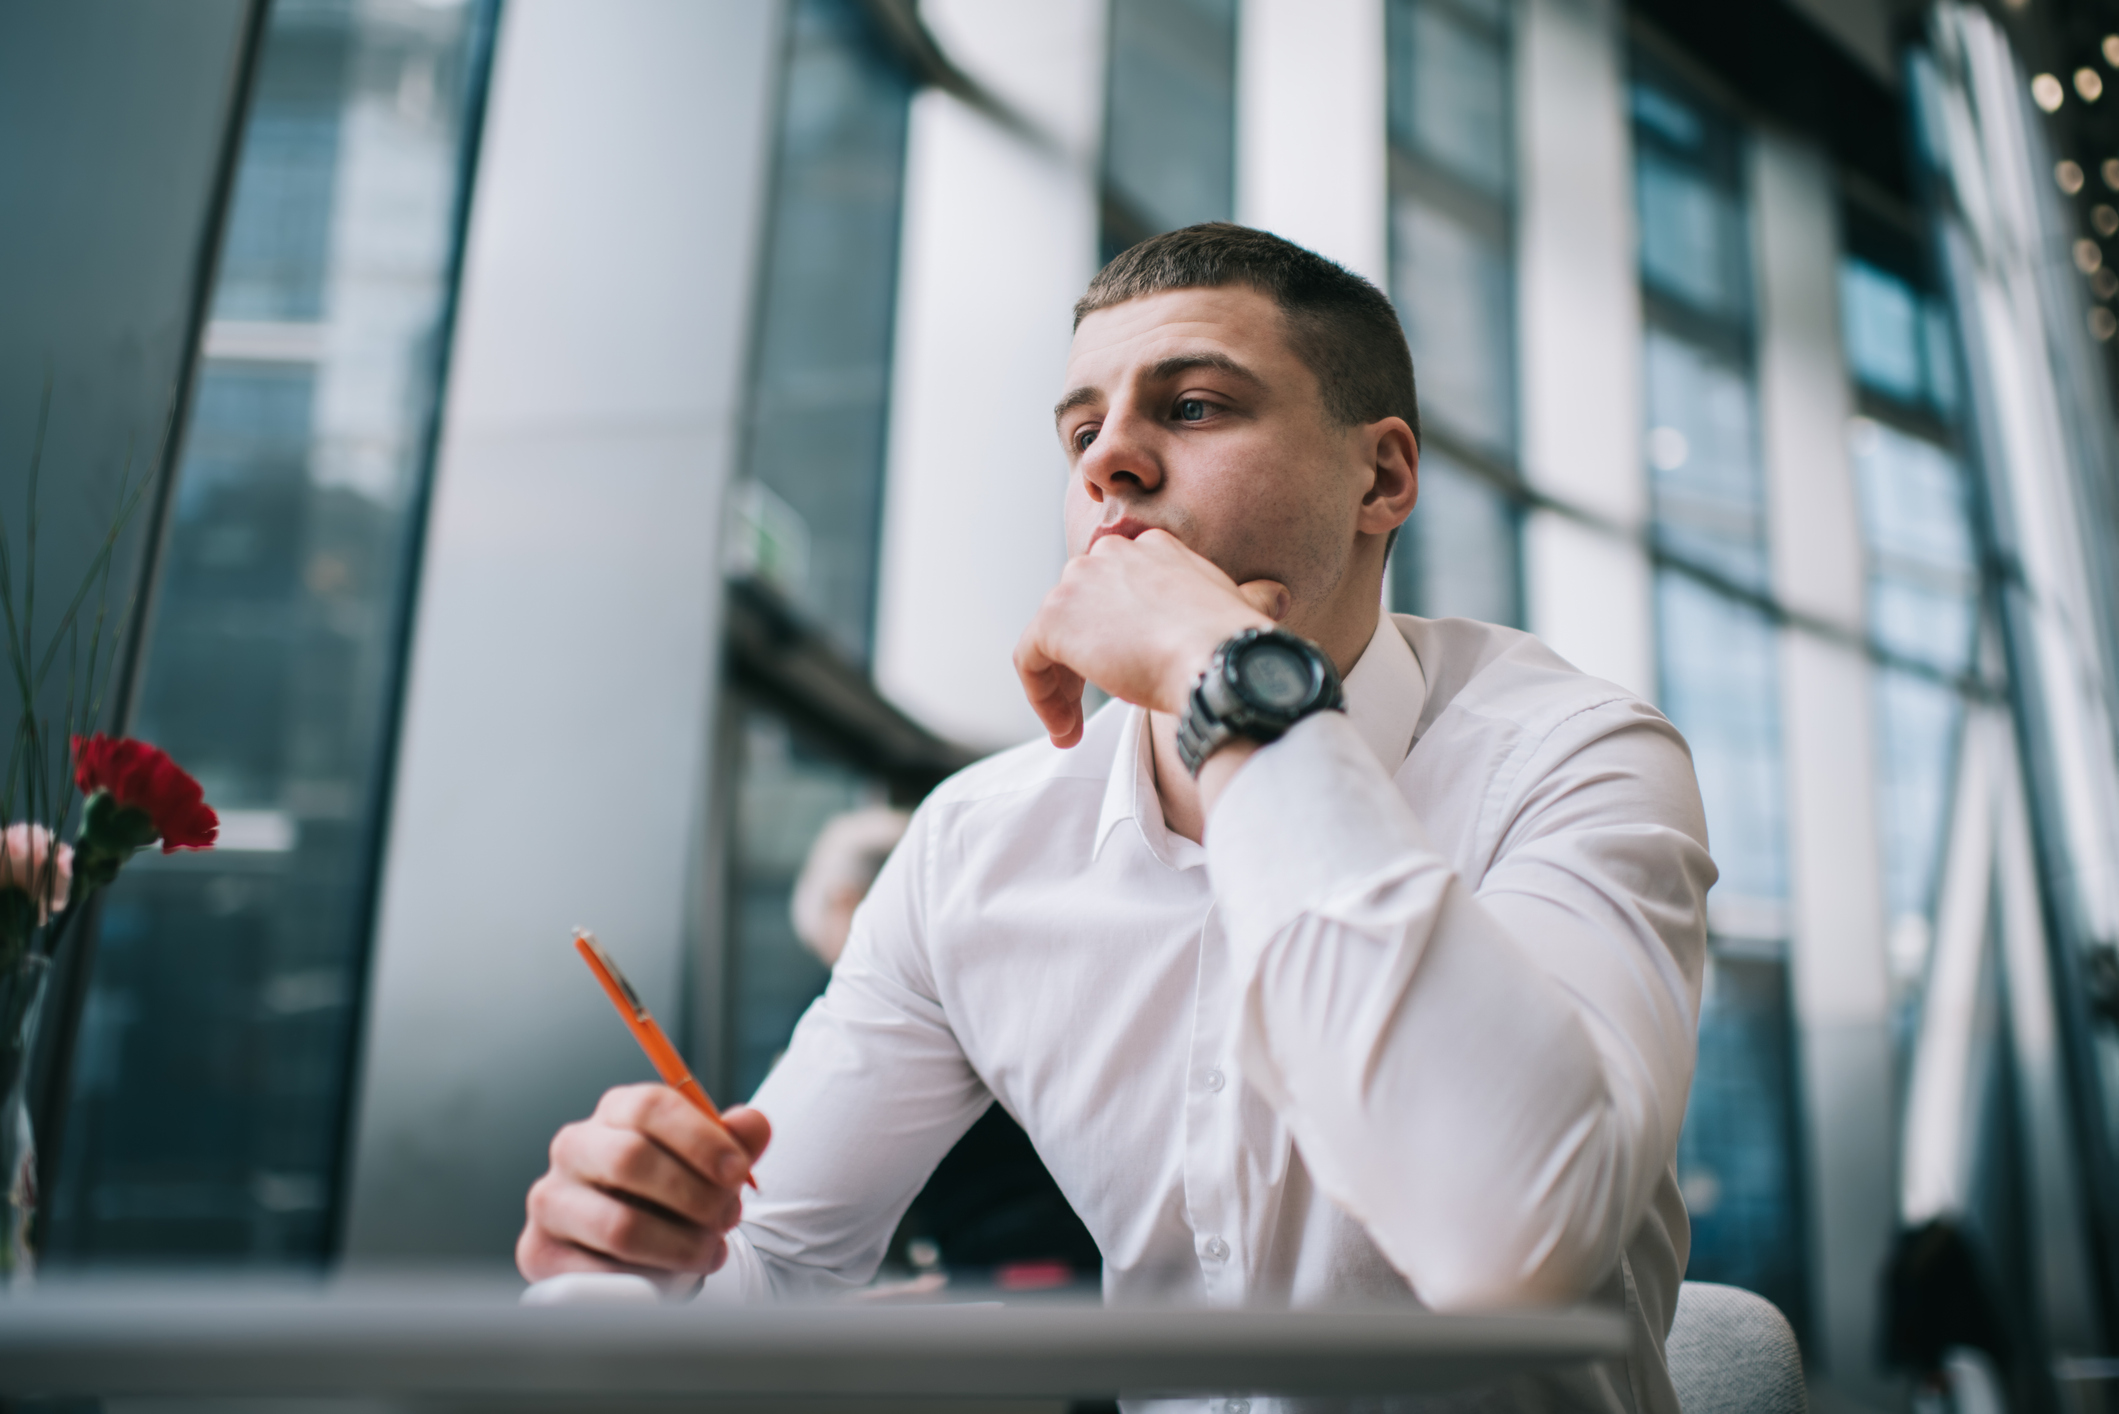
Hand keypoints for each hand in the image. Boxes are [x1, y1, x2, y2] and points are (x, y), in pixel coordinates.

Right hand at [517, 1085, 771, 1293]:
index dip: (700, 1138)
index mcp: (616, 1111)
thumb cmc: (675, 1194)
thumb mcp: (709, 1163)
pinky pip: (597, 1273)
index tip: (737, 1172)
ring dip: (678, 1246)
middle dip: (693, 1195)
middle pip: (631, 1159)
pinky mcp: (539, 1251)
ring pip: (618, 1225)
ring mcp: (551, 1199)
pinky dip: (644, 1281)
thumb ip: (736, 1141)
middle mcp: (574, 1147)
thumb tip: (753, 1124)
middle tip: (728, 1218)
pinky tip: (670, 1279)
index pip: (651, 1106)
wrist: (636, 1248)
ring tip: (709, 1253)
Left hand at [1014, 529, 1285, 747]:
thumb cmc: (1239, 643)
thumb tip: (1275, 596)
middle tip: (1095, 702)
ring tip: (1075, 727)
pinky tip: (1064, 730)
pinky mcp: (1054, 618)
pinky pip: (1029, 660)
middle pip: (1080, 608)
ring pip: (1053, 636)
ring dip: (1062, 685)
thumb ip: (1250, 597)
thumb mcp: (1246, 608)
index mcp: (1156, 547)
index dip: (1115, 633)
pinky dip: (1040, 697)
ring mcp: (1079, 582)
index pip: (1117, 587)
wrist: (1219, 660)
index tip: (1126, 671)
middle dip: (1083, 658)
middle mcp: (1112, 553)